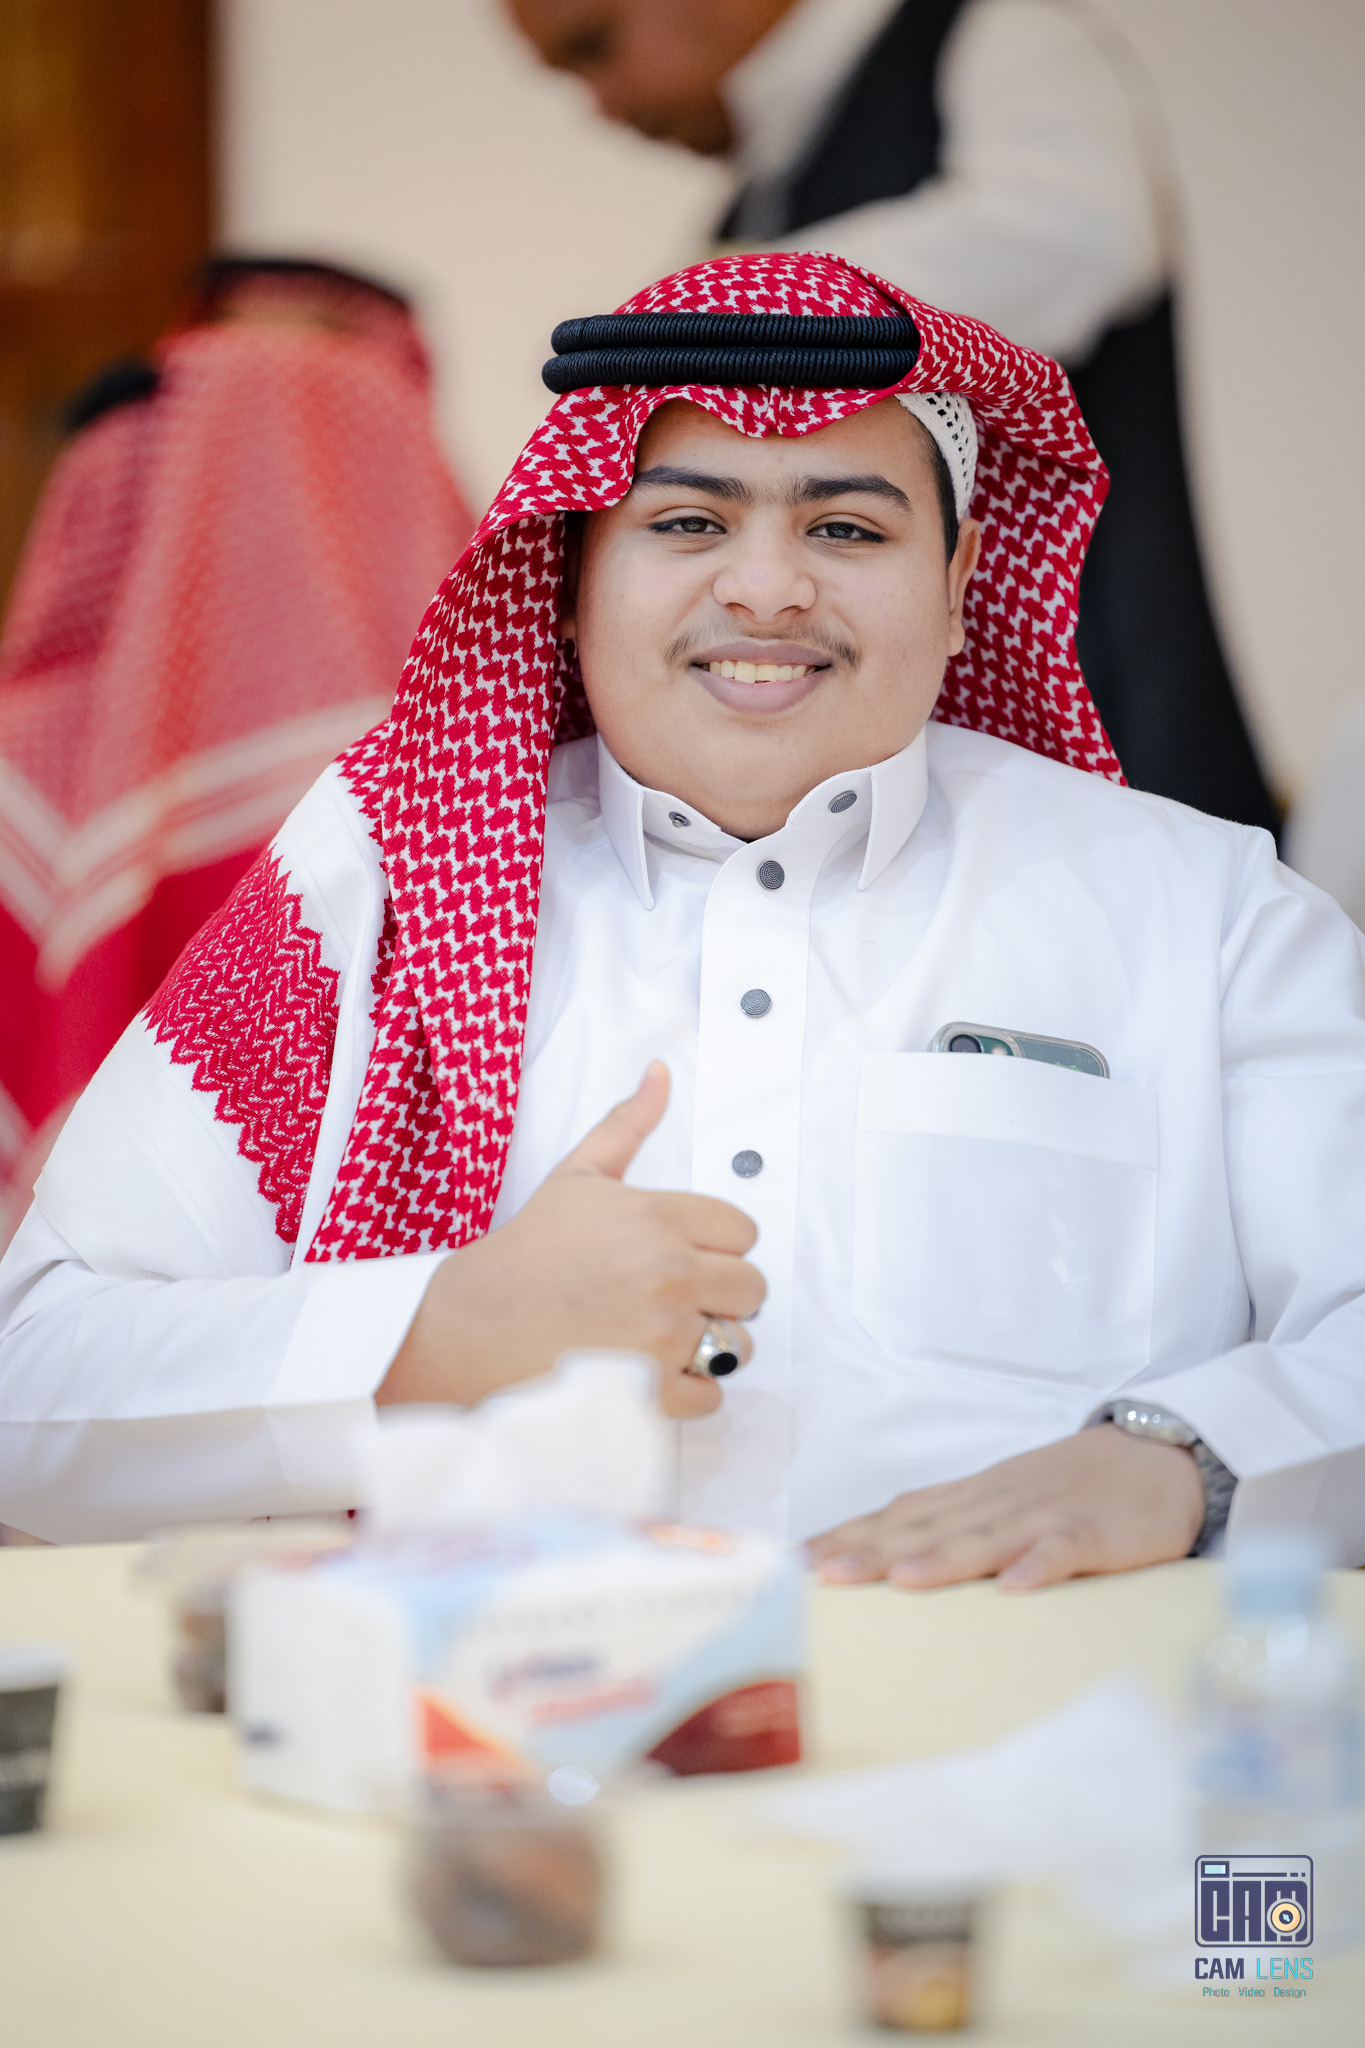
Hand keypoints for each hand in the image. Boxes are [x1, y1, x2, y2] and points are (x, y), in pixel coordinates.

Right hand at [378, 1062, 764, 1418]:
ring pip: (739, 1343)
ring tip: (662, 1335)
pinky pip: (712, 1395)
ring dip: (711, 1344)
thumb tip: (660, 1073)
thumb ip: (627, 1124)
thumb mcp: (577, 1177)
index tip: (685, 1255)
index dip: (718, 1245)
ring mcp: (661, 1334)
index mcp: (657, 1217)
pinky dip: (690, 1390)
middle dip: (721, 1294)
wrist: (470, 1324)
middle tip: (676, 1297)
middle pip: (752, 1287)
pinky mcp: (650, 1388)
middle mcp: (668, 1273)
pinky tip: (653, 1371)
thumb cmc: (527, 1252)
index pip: (744, 1231)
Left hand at [807, 1425, 1205, 1591]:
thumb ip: (943, 1526)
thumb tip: (871, 1557)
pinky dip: (1040, 1566)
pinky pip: (1065, 1550)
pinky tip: (1016, 1589)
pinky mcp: (1095, 1532)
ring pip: (986, 1537)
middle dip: (873, 1553)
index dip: (845, 1540)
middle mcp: (993, 1503)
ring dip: (944, 1559)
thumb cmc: (1063, 1489)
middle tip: (821, 1579)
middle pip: (926, 1528)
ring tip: (903, 1581)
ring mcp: (1043, 1515)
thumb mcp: (996, 1502)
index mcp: (967, 1500)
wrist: (1154, 1455)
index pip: (894, 1519)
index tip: (792, 1565)